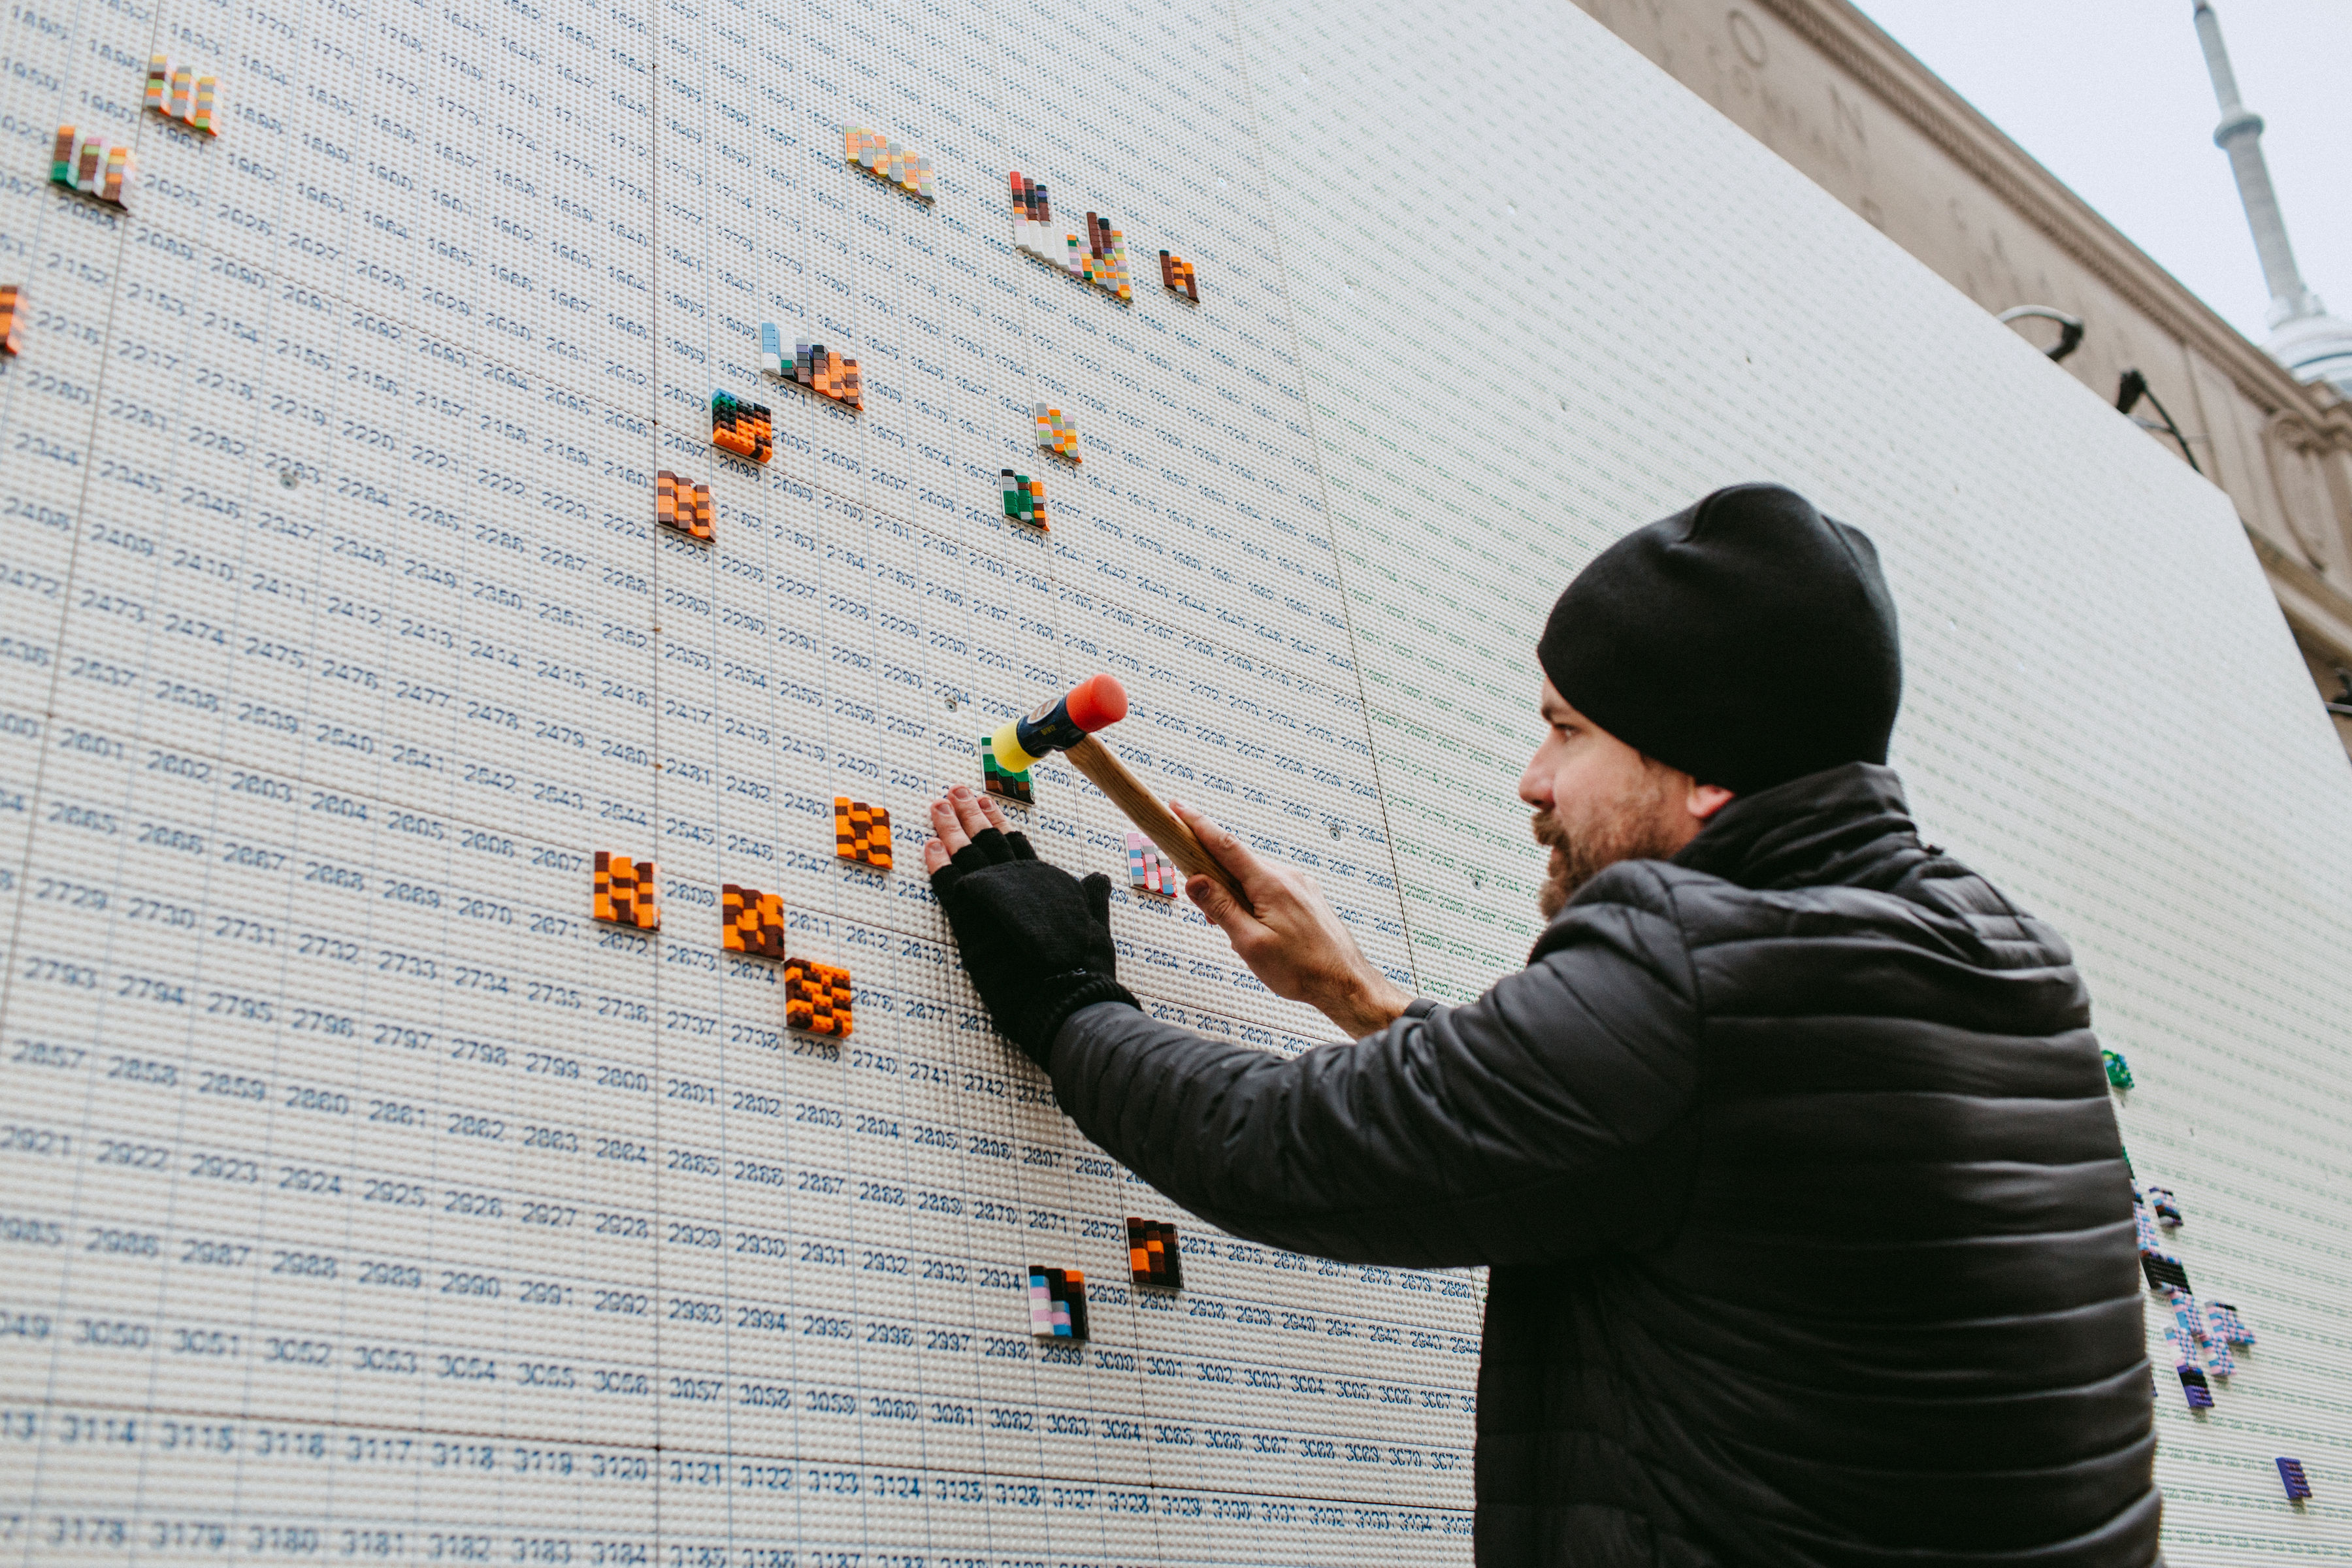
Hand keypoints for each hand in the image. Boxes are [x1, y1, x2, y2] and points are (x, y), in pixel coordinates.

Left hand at [924, 786, 1136, 1064]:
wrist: (1066, 992)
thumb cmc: (1084, 967)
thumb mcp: (1096, 925)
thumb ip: (1092, 898)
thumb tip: (1098, 878)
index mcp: (1044, 882)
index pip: (1017, 843)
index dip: (999, 821)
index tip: (986, 801)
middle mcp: (1017, 881)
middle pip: (988, 840)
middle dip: (970, 813)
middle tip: (955, 792)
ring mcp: (993, 897)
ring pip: (966, 853)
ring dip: (949, 828)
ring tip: (937, 806)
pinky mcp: (971, 919)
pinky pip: (949, 884)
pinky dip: (938, 864)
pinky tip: (929, 846)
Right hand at [1170, 800, 1412, 1036]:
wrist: (1346, 983)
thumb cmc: (1302, 970)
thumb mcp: (1250, 944)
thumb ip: (1221, 909)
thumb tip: (1194, 880)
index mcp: (1270, 883)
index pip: (1225, 844)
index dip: (1197, 824)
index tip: (1177, 807)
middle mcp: (1287, 876)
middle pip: (1237, 863)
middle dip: (1214, 878)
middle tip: (1205, 911)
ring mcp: (1300, 885)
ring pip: (1254, 879)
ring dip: (1236, 896)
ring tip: (1239, 935)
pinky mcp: (1307, 896)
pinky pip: (1272, 888)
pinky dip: (1255, 901)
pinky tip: (1259, 931)